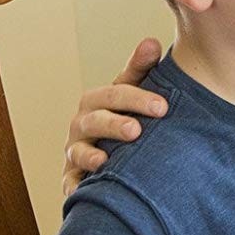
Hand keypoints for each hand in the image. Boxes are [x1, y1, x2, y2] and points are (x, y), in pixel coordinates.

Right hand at [62, 38, 167, 195]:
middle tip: (136, 130)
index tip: (163, 106)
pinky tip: (81, 192)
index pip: (114, 94)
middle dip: (113, 125)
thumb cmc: (124, 115)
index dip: (137, 99)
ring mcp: (76, 151)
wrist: (110, 151)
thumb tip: (152, 42)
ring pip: (78, 152)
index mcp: (97, 101)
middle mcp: (82, 125)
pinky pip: (71, 183)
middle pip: (94, 121)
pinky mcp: (74, 178)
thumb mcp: (131, 91)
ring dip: (90, 156)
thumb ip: (140, 68)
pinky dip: (75, 187)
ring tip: (104, 160)